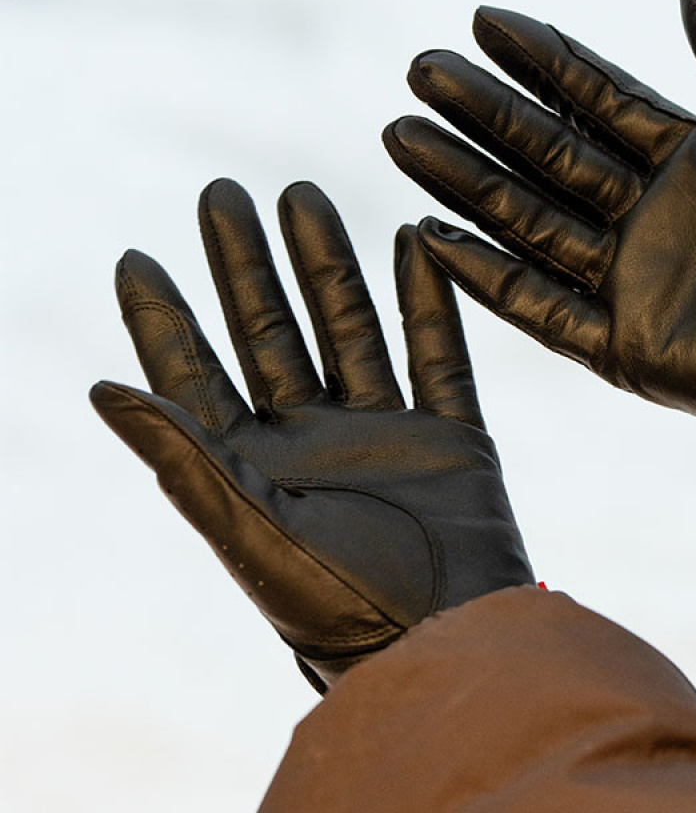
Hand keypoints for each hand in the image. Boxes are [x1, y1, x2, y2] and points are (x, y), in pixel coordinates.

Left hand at [91, 179, 532, 689]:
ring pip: (347, 327)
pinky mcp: (450, 434)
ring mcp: (383, 432)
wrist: (452, 642)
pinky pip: (437, 352)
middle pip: (270, 332)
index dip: (163, 317)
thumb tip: (102, 389)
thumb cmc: (342, 608)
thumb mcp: (251, 533)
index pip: (196, 377)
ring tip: (301, 194)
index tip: (138, 254)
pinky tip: (412, 243)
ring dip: (326, 262)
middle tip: (221, 193)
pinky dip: (427, 299)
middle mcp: (313, 441)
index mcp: (254, 469)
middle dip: (244, 265)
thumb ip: (186, 461)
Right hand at [383, 0, 695, 496]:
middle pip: (547, 155)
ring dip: (466, 182)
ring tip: (405, 138)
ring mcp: (627, 280)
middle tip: (421, 71)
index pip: (600, 99)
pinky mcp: (618, 346)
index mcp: (692, 165)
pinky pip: (536, 307)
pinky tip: (434, 236)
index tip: (484, 22)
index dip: (543, 60)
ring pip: (528, 221)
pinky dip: (484, 276)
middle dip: (485, 113)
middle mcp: (647, 217)